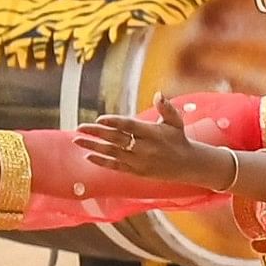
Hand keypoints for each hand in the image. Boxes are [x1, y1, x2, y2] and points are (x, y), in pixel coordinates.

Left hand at [75, 97, 236, 188]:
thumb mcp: (176, 122)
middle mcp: (145, 147)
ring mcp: (139, 161)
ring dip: (93, 146)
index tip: (99, 118)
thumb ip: (166, 108)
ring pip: (112, 152)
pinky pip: (116, 166)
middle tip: (79, 127)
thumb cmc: (178, 139)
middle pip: (116, 138)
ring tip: (77, 140)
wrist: (188, 165)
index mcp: (153, 133)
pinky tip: (88, 156)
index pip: (130, 125)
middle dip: (96, 133)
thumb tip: (158, 94)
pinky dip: (101, 161)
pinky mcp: (136, 171)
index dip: (114, 122)